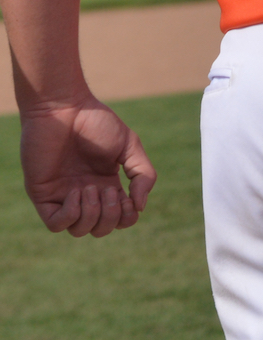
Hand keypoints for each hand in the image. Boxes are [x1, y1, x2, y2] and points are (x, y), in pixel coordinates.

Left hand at [18, 98, 155, 236]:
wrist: (64, 109)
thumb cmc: (96, 123)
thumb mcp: (130, 146)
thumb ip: (143, 174)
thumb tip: (140, 207)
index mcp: (106, 185)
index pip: (119, 219)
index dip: (126, 217)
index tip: (128, 196)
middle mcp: (85, 195)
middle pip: (100, 229)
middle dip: (110, 216)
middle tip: (109, 190)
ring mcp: (63, 196)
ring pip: (79, 230)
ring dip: (92, 214)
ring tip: (89, 187)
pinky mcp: (43, 195)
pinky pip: (56, 224)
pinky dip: (71, 214)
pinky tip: (76, 191)